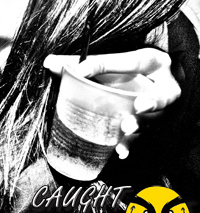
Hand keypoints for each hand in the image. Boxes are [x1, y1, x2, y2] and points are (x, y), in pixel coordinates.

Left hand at [43, 48, 180, 157]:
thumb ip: (82, 63)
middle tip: (138, 105)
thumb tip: (49, 62)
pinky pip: (144, 139)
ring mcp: (161, 110)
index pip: (132, 61)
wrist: (152, 82)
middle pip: (164, 95)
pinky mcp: (152, 127)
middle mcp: (164, 86)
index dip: (106, 65)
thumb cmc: (128, 72)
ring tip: (126, 127)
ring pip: (156, 120)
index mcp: (151, 63)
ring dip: (140, 125)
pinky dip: (130, 145)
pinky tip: (120, 151)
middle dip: (153, 101)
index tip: (81, 69)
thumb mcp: (110, 63)